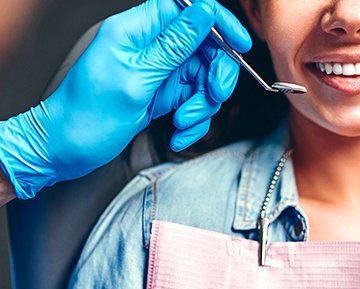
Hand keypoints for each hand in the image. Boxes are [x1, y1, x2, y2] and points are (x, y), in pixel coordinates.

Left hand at [0, 0, 250, 198]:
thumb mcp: (136, 78)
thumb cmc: (88, 114)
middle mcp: (151, 47)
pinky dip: (193, 121)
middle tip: (213, 97)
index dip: (218, 22)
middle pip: (205, 47)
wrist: (67, 149)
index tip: (239, 45)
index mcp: (138, 30)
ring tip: (182, 123)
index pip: (188, 8)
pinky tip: (177, 134)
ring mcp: (159, 71)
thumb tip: (205, 11)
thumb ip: (174, 44)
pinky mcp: (164, 93)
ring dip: (202, 105)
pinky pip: (194, 101)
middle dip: (216, 75)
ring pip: (204, 78)